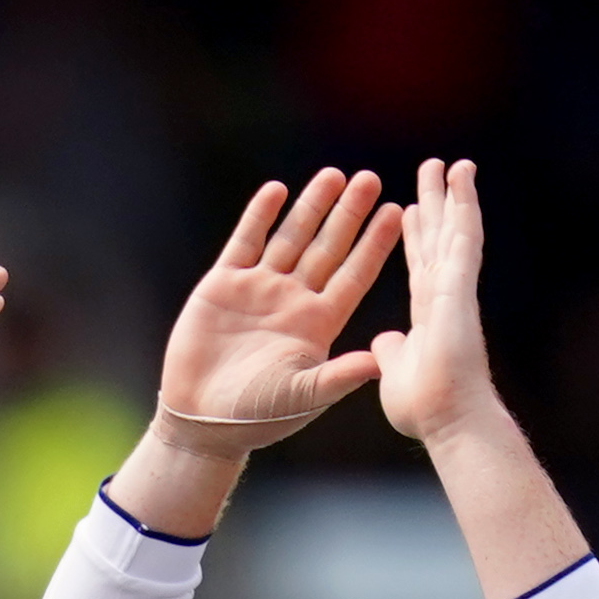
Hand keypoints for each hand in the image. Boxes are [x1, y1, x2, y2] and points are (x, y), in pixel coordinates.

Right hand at [146, 171, 401, 473]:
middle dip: (348, 214)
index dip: (375, 245)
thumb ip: (338, 377)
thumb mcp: (302, 398)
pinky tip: (277, 190)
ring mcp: (259, 290)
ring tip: (333, 176)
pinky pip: (245, 242)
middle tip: (370, 180)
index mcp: (318, 324)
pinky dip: (259, 216)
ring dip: (311, 207)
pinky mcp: (223, 285)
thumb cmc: (255, 417)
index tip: (397, 214)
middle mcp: (293, 301)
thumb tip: (379, 363)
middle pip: (328, 248)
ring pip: (291, 238)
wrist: (201, 422)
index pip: (354, 276)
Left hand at [368, 157, 496, 451]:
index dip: (414, 239)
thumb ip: (393, 352)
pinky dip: (463, 205)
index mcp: (427, 312)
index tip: (407, 212)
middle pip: (438, 240)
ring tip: (451, 163)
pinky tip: (462, 177)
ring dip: (453, 195)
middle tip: (431, 171)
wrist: (447, 420)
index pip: (419, 265)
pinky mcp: (460, 285)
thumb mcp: (396, 371)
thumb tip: (385, 342)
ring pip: (454, 230)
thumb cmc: (425, 408)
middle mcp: (443, 295)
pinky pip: (462, 236)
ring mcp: (454, 288)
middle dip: (434, 206)